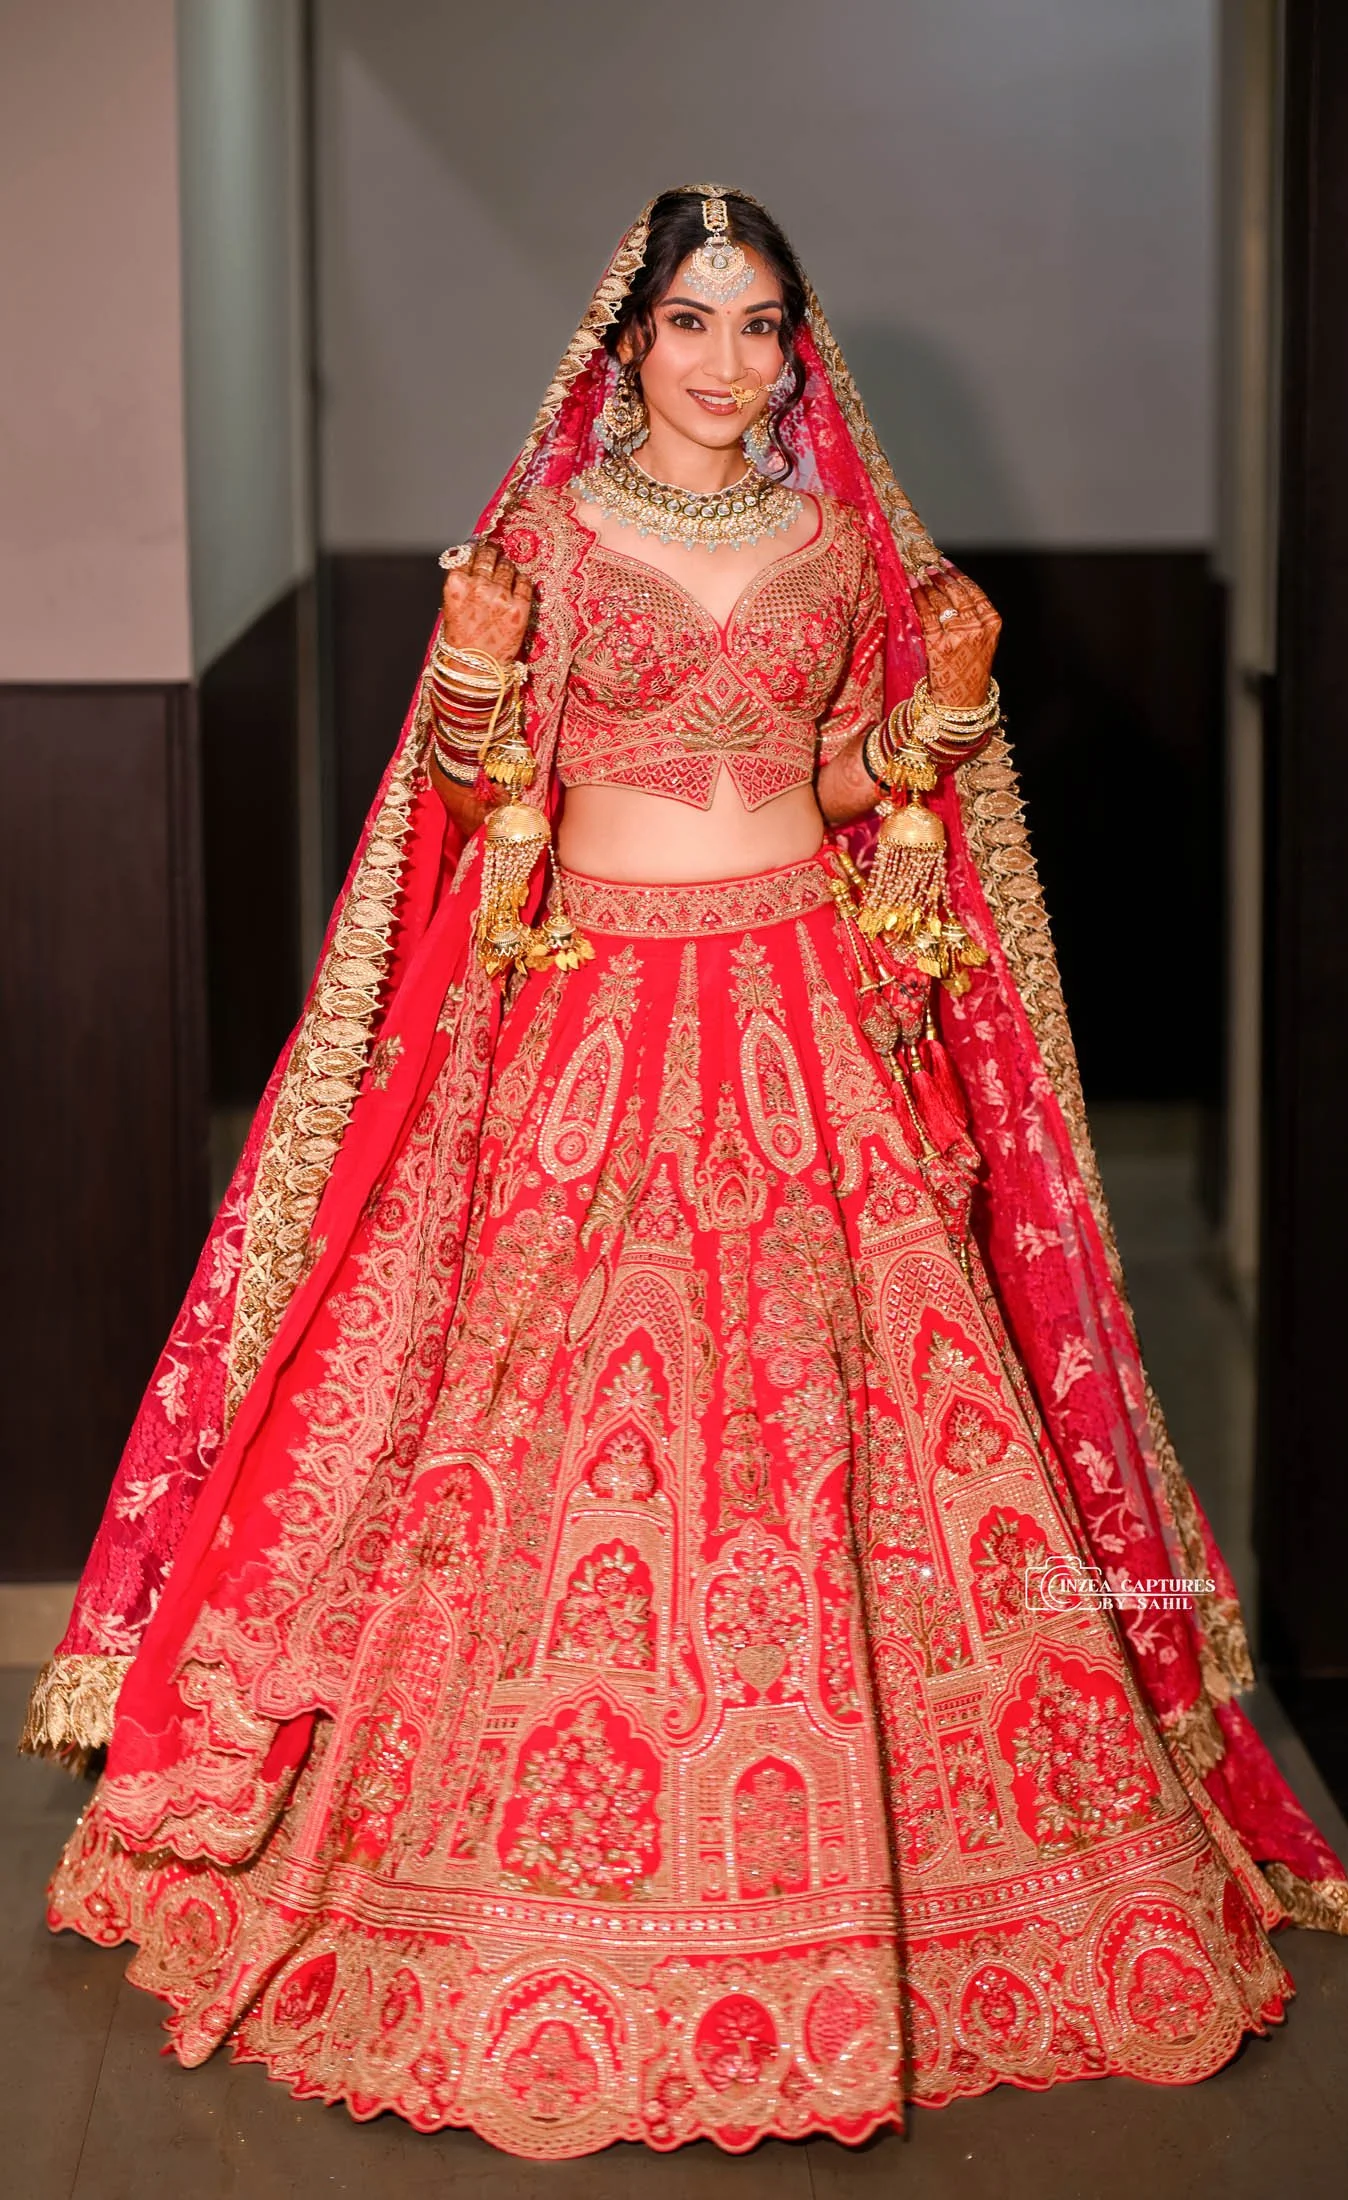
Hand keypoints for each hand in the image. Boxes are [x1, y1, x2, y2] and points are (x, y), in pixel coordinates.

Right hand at [440, 541, 532, 660]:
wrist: (475, 669)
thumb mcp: (451, 606)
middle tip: (496, 555)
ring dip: (507, 568)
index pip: (468, 553)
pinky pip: (525, 582)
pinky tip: (518, 586)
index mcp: (457, 584)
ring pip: (508, 567)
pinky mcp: (520, 607)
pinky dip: (522, 581)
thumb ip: (462, 583)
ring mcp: (501, 596)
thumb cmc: (461, 640)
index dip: (475, 549)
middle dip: (492, 554)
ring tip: (506, 576)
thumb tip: (475, 563)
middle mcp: (478, 586)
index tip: (480, 547)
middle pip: (489, 555)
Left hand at [913, 561, 1000, 708]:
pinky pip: (926, 615)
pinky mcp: (939, 645)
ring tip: (918, 575)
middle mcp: (978, 627)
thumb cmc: (969, 671)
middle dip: (940, 576)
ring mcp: (958, 635)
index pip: (974, 591)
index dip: (958, 575)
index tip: (946, 564)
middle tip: (928, 566)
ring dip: (927, 585)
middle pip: (957, 593)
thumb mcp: (982, 642)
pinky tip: (912, 589)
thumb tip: (949, 589)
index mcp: (992, 623)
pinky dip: (918, 599)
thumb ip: (974, 618)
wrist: (962, 702)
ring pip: (941, 601)